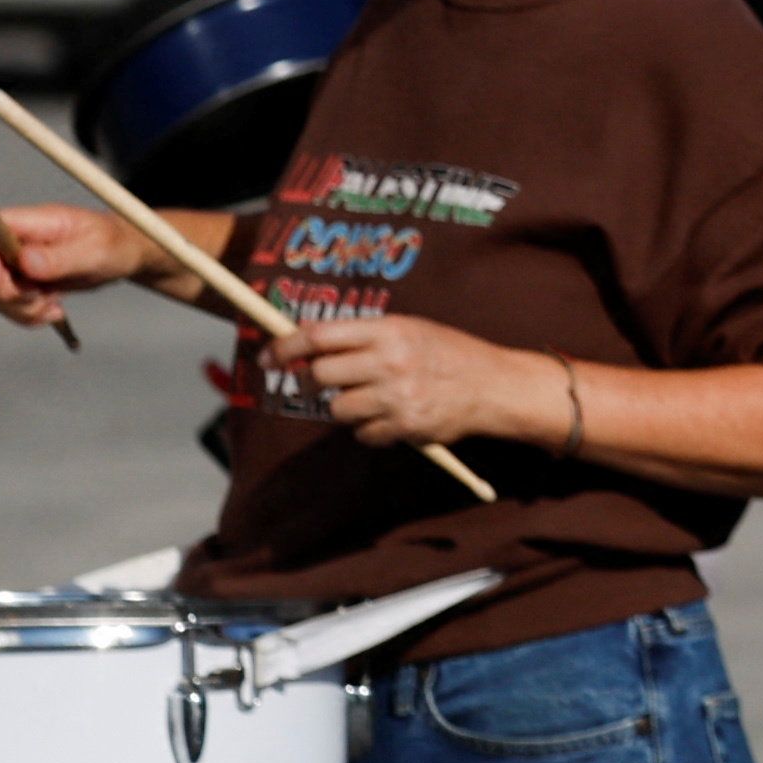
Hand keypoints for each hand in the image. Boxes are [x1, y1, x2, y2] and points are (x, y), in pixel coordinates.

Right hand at [0, 200, 145, 329]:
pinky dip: (29, 316)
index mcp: (34, 222)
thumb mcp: (95, 251)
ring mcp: (21, 262)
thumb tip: (25, 262)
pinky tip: (56, 313)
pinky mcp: (28, 282)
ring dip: (21, 309)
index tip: (3, 276)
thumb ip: (60, 257)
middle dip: (7, 292)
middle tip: (40, 298)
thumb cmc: (115, 243)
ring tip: (55, 309)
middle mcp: (21, 240)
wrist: (127, 255)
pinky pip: (12, 305)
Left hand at [275, 310, 549, 451]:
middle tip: (311, 384)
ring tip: (368, 399)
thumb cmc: (448, 353)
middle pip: (320, 375)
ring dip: (343, 407)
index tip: (268, 357)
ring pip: (338, 409)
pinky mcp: (405, 427)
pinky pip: (363, 434)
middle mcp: (391, 362)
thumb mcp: (410, 329)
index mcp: (390, 330)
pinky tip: (391, 415)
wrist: (494, 386)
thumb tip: (309, 346)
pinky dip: (369, 429)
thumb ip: (364, 336)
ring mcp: (397, 397)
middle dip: (308, 382)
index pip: (321, 336)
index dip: (286, 347)